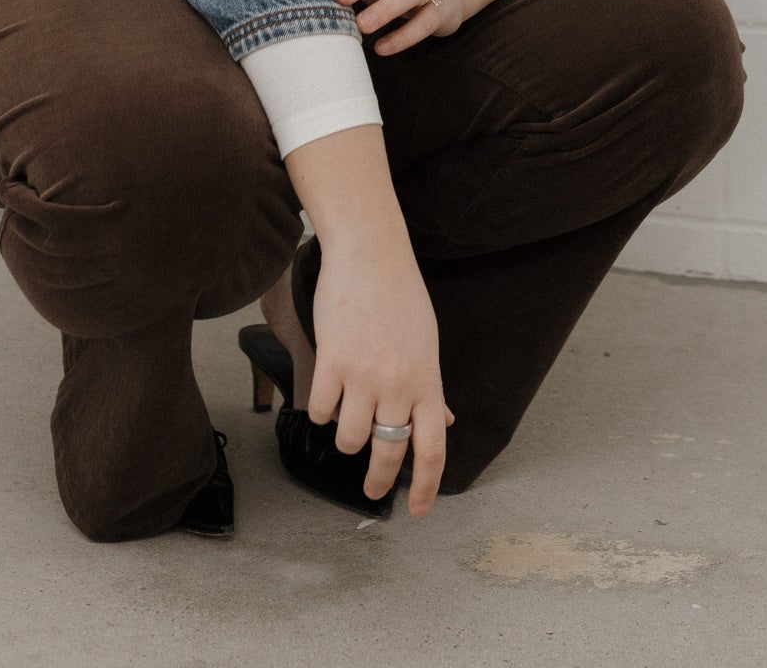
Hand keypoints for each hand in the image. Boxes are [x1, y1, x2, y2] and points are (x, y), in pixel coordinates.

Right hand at [304, 229, 453, 514]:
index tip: (417, 511)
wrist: (371, 254)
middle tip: (371, 492)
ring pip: (349, 439)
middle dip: (378, 482)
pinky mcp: (332, 362)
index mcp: (428, 382)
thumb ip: (431, 389)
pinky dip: (322, 411)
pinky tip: (328, 396)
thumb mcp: (427, 345)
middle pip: (389, 454)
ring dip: (346, 438)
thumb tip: (445, 423)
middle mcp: (399, 385)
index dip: (426, 488)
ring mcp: (364, 375)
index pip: (432, 450)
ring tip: (346, 419)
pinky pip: (322, 411)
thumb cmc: (401, 297)